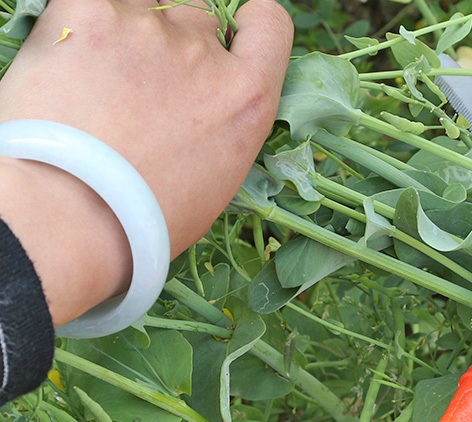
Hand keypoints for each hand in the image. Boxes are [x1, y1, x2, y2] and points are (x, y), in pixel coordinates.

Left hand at [0, 0, 291, 325]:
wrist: (73, 217)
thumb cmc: (145, 221)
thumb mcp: (216, 182)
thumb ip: (221, 124)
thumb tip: (202, 106)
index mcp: (245, 98)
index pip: (270, 24)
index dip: (248, 28)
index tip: (229, 43)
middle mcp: (204, 52)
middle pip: (197, 22)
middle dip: (176, 52)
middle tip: (142, 98)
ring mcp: (145, 26)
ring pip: (142, 13)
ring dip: (128, 42)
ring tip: (99, 94)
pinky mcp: (86, 9)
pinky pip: (91, 5)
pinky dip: (83, 32)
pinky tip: (72, 75)